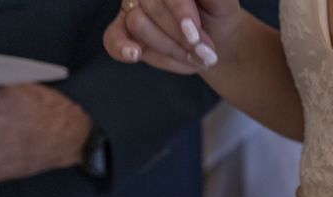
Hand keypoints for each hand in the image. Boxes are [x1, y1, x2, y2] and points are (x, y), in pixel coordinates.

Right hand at [103, 0, 241, 73]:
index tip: (195, 35)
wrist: (217, 38)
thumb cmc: (217, 13)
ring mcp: (132, 9)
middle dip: (180, 37)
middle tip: (204, 50)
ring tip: (192, 56)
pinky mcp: (124, 32)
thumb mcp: (220, 0)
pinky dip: (121, 47)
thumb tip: (192, 0)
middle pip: (150, 9)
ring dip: (170, 48)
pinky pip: (112, 38)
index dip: (179, 12)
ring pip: (139, 26)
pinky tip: (134, 54)